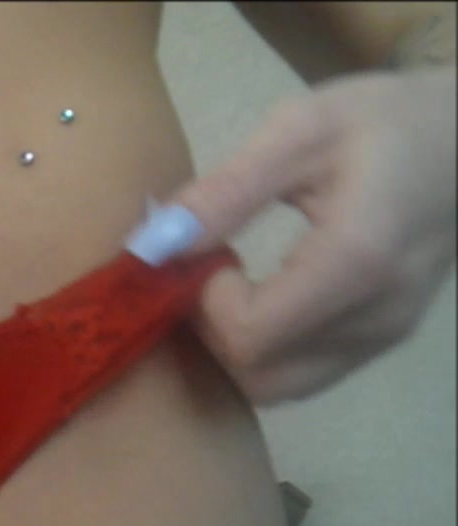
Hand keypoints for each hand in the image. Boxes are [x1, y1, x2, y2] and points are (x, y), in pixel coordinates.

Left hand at [170, 66, 456, 405]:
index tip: (202, 256)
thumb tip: (155, 243)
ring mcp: (382, 337)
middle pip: (259, 376)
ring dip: (231, 348)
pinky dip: (260, 351)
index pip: (251, 335)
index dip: (203, 307)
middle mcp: (376, 316)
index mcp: (357, 261)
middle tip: (201, 274)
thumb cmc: (384, 122)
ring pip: (276, 387)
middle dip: (209, 335)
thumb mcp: (300, 130)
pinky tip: (253, 296)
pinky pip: (300, 375)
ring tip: (225, 283)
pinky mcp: (379, 343)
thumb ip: (227, 191)